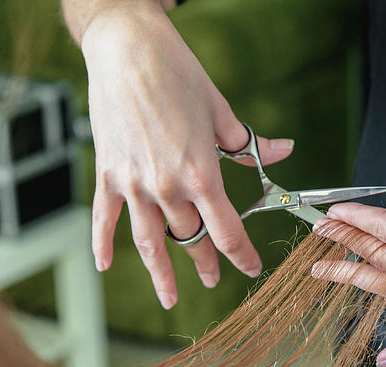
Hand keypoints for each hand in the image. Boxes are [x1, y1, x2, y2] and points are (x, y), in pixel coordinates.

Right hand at [79, 3, 294, 307]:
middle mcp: (167, 188)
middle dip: (206, 262)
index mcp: (202, 175)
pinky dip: (103, 245)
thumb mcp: (223, 111)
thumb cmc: (178, 75)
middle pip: (192, 239)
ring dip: (162, 274)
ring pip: (151, 242)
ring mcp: (133, 185)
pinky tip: (106, 266)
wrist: (127, 49)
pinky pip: (104, 219)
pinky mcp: (108, 174)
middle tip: (213, 279)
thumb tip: (282, 152)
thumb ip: (249, 145)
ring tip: (170, 297)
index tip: (251, 268)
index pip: (228, 231)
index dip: (242, 255)